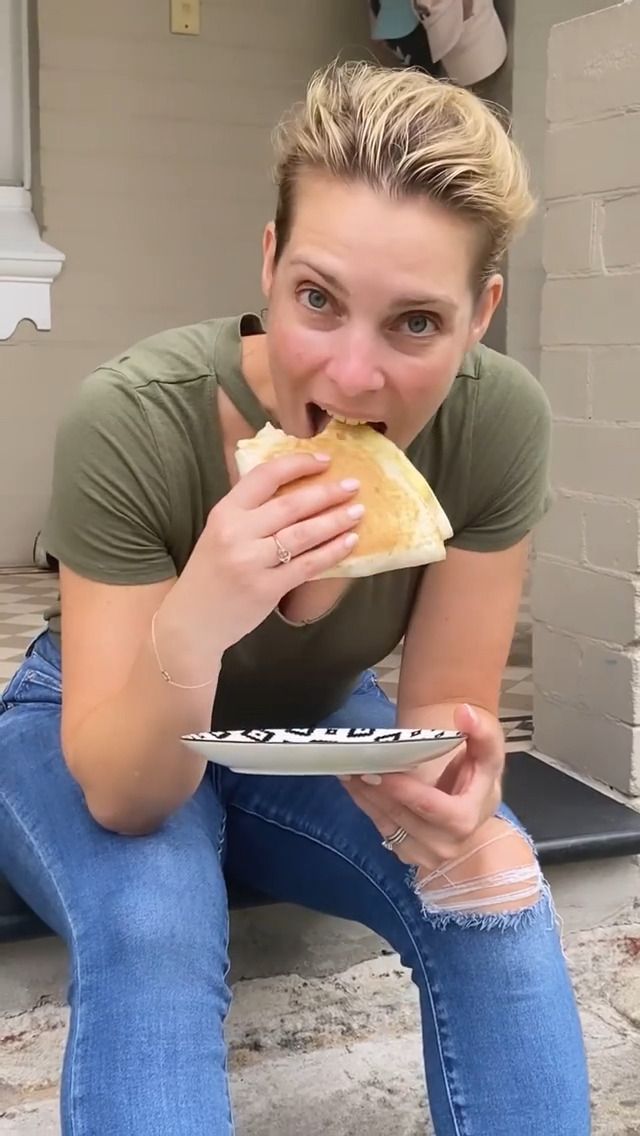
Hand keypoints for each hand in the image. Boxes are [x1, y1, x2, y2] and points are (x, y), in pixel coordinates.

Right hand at [158, 452, 362, 666]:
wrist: (191, 622)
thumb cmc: (211, 573)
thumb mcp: (219, 532)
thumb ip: (250, 512)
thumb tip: (297, 488)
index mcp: (224, 512)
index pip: (265, 476)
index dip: (298, 464)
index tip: (325, 461)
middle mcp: (236, 533)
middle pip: (291, 505)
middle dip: (327, 493)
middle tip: (353, 486)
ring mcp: (251, 562)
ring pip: (303, 534)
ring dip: (336, 521)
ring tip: (358, 511)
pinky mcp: (266, 589)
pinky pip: (308, 565)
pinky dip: (332, 552)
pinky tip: (350, 542)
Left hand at [342, 704, 503, 874]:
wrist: (473, 801)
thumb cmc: (480, 774)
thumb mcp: (489, 751)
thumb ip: (482, 732)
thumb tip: (464, 713)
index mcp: (467, 819)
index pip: (432, 808)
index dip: (405, 792)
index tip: (381, 772)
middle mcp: (446, 844)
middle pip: (403, 817)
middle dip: (376, 791)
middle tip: (354, 765)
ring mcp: (424, 854)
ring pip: (387, 825)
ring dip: (364, 797)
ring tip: (347, 771)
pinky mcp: (406, 853)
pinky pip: (381, 829)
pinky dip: (365, 805)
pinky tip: (353, 784)